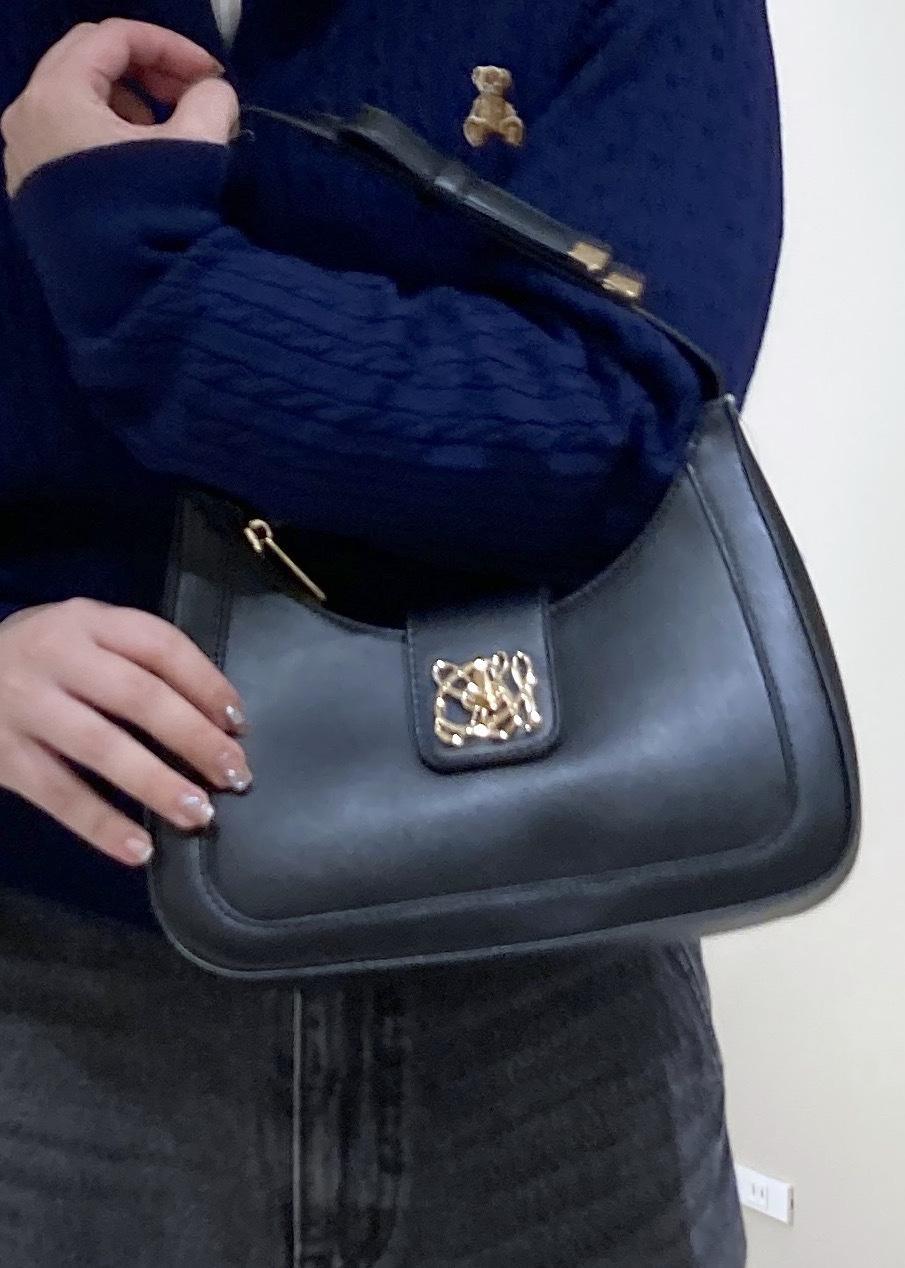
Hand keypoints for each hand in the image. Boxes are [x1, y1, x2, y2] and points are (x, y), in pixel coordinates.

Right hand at [0, 600, 251, 864]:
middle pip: (139, 696)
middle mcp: (56, 656)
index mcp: (87, 621)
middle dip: (194, 738)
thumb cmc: (37, 660)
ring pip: (102, 747)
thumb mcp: (81, 637)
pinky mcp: (3, 755)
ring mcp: (26, 706)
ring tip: (199, 813)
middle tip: (235, 775)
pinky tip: (138, 849)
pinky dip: (101, 824)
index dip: (206, 684)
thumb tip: (213, 718)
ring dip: (157, 783)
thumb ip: (134, 661)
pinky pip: (58, 793)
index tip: (239, 723)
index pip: (159, 646)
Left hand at [1, 18, 238, 197]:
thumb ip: (210, 103)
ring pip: (75, 99)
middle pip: (87, 60)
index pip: (113, 38)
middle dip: (145, 69)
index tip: (212, 73)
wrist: (129, 303)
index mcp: (57, 96)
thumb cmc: (155, 218)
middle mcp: (27, 118)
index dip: (170, 46)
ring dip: (126, 101)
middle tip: (190, 92)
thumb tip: (214, 95)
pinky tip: (140, 161)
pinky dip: (104, 133)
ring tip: (168, 129)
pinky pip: (66, 138)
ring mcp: (24, 158)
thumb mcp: (194, 150)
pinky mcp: (33, 193)